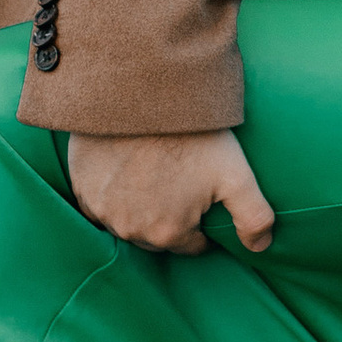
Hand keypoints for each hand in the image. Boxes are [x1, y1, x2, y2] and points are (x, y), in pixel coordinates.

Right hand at [66, 127, 274, 255]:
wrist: (143, 93)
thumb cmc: (193, 134)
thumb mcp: (237, 175)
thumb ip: (254, 217)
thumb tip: (260, 248)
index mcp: (168, 234)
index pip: (191, 243)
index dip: (201, 221)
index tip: (203, 195)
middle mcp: (131, 230)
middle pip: (158, 235)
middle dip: (171, 216)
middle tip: (180, 180)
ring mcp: (101, 210)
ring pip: (127, 220)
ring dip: (140, 206)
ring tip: (155, 173)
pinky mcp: (81, 188)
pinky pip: (99, 204)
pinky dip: (111, 195)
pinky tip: (126, 170)